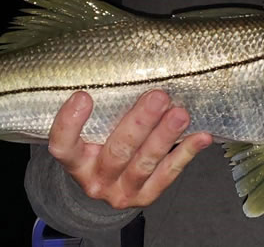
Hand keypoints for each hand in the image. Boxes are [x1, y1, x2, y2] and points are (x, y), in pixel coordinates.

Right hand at [47, 89, 212, 208]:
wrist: (107, 183)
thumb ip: (101, 109)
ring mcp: (121, 191)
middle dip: (139, 124)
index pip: (63, 145)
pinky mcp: (146, 196)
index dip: (69, 123)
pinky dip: (185, 153)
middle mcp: (95, 179)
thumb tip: (128, 66)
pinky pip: (168, 175)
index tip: (83, 95)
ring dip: (165, 137)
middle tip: (157, 97)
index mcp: (74, 161)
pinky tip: (201, 137)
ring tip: (180, 114)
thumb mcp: (89, 131)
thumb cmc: (98, 144)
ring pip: (144, 164)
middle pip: (116, 152)